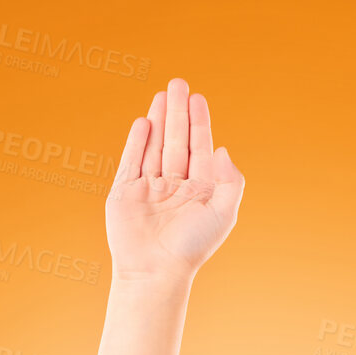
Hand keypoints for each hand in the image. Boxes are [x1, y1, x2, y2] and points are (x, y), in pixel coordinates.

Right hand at [106, 77, 244, 282]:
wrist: (155, 270)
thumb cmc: (191, 248)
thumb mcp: (223, 214)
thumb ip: (230, 182)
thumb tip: (222, 150)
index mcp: (198, 192)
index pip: (199, 150)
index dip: (199, 124)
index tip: (198, 99)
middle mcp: (174, 188)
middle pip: (176, 142)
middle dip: (178, 113)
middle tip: (179, 84)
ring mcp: (148, 190)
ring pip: (154, 148)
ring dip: (158, 120)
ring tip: (162, 95)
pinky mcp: (125, 194)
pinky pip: (131, 162)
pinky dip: (137, 142)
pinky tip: (143, 122)